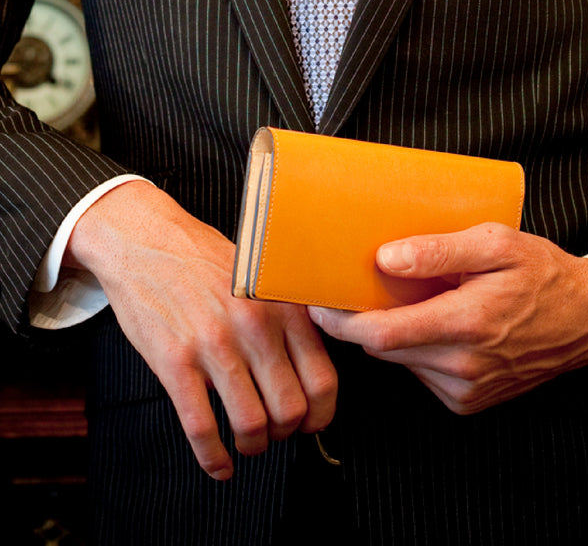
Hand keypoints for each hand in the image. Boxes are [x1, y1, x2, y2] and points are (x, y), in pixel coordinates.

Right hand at [65, 181, 336, 479]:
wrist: (147, 242)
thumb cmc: (206, 260)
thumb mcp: (262, 277)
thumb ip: (289, 315)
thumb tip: (311, 362)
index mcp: (282, 307)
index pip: (323, 379)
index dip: (321, 414)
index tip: (312, 423)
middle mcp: (254, 328)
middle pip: (290, 409)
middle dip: (285, 434)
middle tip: (275, 433)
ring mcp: (214, 346)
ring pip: (251, 424)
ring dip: (253, 447)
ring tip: (248, 444)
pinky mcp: (174, 362)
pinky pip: (201, 427)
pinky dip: (213, 457)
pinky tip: (218, 464)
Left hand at [309, 223, 587, 414]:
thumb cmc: (543, 275)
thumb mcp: (496, 244)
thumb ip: (439, 250)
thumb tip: (386, 258)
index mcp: (467, 324)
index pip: (381, 335)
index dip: (340, 322)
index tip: (318, 303)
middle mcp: (463, 365)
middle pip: (384, 348)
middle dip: (364, 321)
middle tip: (363, 287)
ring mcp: (467, 388)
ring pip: (401, 360)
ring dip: (395, 332)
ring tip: (418, 299)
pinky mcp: (469, 400)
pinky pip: (422, 372)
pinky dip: (418, 347)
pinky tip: (441, 323)